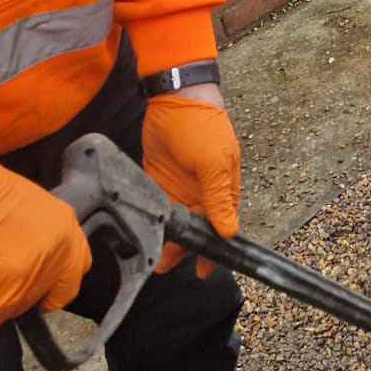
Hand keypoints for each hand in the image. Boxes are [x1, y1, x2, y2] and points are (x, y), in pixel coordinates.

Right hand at [0, 154, 92, 330]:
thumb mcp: (27, 204)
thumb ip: (39, 233)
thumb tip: (26, 255)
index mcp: (65, 228)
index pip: (76, 268)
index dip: (58, 281)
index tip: (45, 288)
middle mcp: (56, 255)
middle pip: (46, 291)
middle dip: (25, 292)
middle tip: (1, 286)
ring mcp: (31, 278)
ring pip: (18, 306)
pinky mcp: (2, 296)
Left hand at [142, 90, 240, 274]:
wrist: (175, 97)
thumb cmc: (203, 128)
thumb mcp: (214, 163)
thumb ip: (219, 199)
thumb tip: (230, 233)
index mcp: (222, 191)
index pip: (221, 228)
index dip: (213, 251)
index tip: (204, 273)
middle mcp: (201, 194)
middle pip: (194, 230)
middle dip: (182, 250)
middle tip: (165, 268)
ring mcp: (178, 188)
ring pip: (173, 224)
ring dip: (164, 240)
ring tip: (151, 257)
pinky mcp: (156, 181)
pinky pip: (154, 208)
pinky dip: (149, 221)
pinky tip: (140, 234)